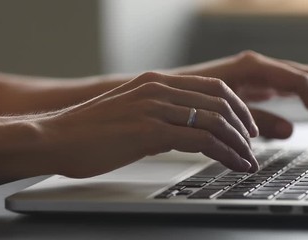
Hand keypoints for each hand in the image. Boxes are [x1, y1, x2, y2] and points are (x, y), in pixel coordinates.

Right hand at [39, 72, 259, 177]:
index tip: (246, 126)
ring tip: (247, 160)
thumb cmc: (89, 131)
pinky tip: (233, 164)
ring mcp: (155, 108)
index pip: (214, 87)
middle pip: (221, 101)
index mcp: (157, 81)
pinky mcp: (150, 131)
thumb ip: (159, 112)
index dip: (237, 107)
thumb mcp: (131, 111)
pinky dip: (225, 153)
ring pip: (216, 120)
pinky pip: (201, 139)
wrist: (55, 138)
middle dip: (245, 125)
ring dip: (239, 142)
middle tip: (252, 144)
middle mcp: (159, 89)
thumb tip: (186, 125)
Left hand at [174, 50, 307, 137]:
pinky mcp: (256, 82)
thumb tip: (289, 130)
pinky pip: (288, 87)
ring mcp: (259, 73)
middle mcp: (259, 66)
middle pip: (306, 77)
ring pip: (300, 80)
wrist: (168, 89)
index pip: (301, 82)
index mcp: (254, 67)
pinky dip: (303, 100)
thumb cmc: (191, 96)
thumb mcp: (227, 111)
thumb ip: (258, 120)